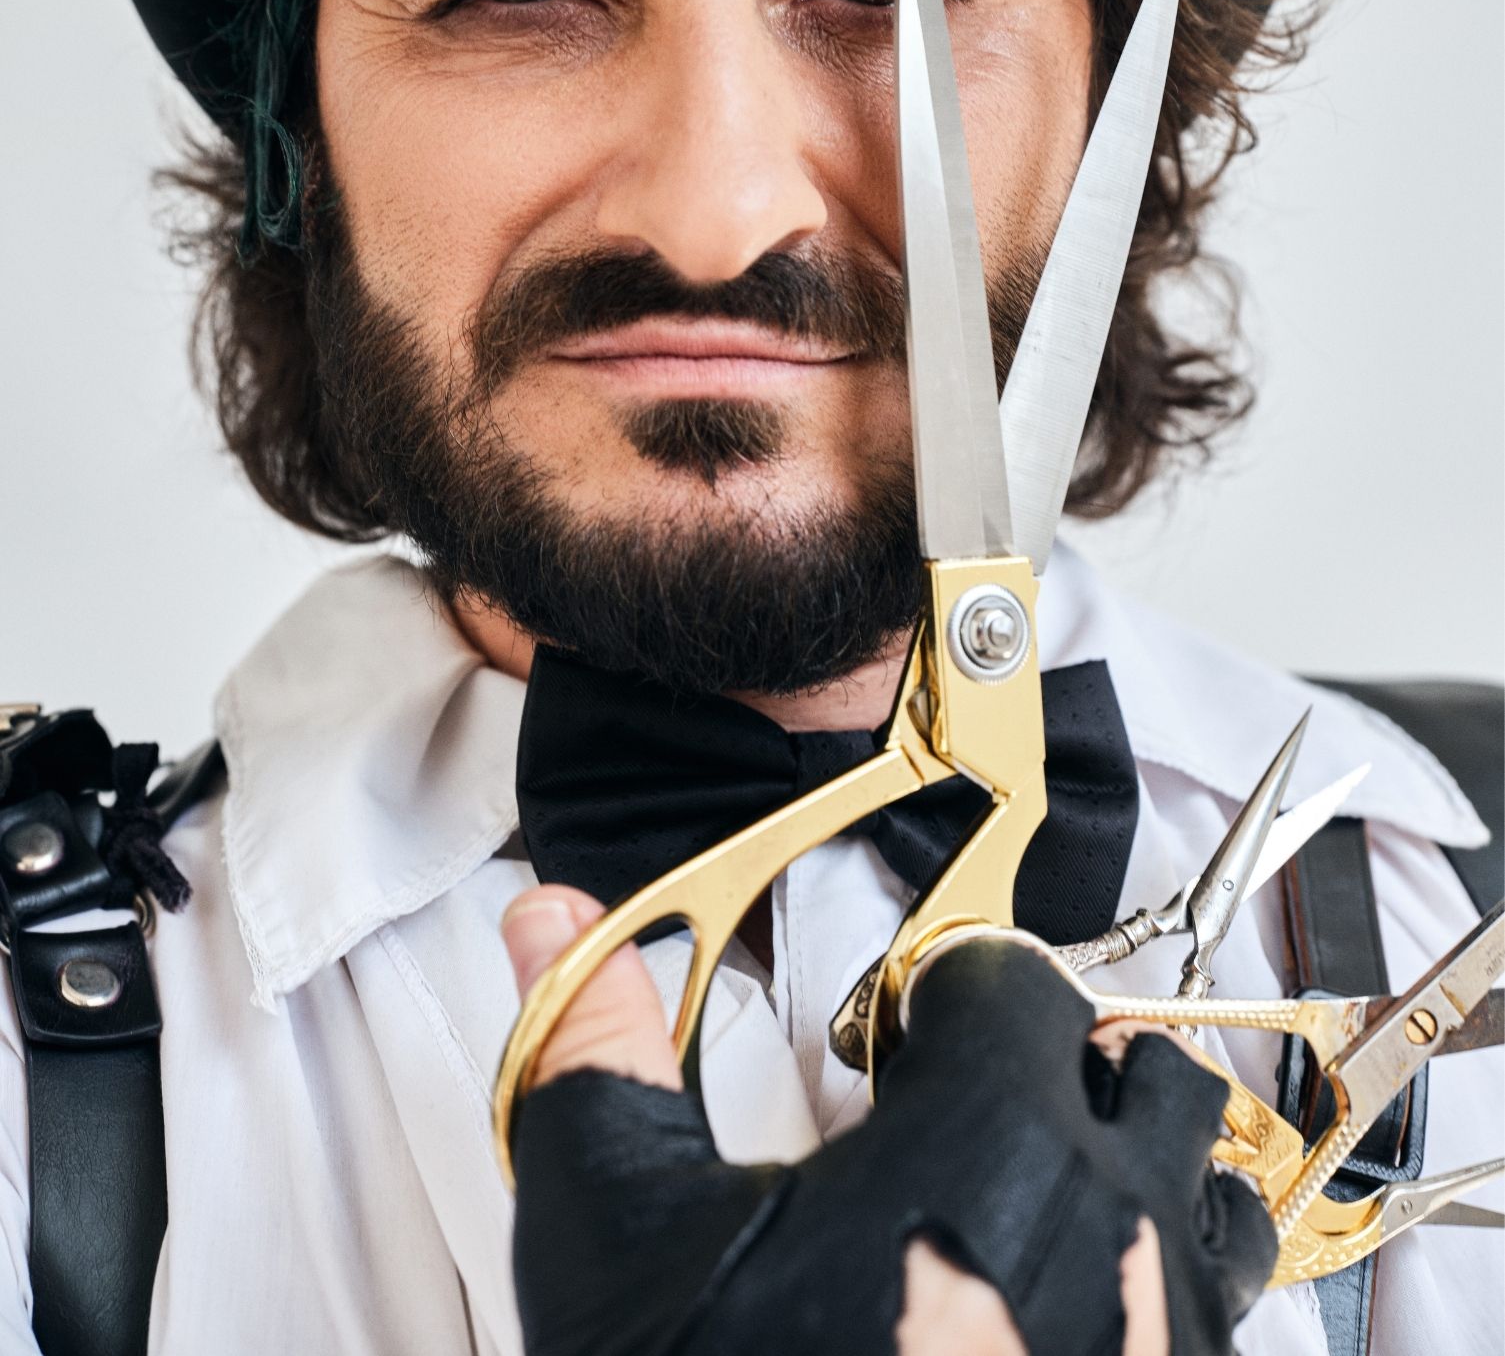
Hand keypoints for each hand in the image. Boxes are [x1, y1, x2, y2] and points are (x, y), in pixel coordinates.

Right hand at [502, 887, 1273, 1355]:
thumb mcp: (627, 1237)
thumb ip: (598, 1053)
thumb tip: (554, 923)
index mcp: (990, 1141)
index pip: (1012, 979)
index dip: (938, 991)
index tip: (892, 1035)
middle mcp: (1114, 1227)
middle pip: (1138, 1065)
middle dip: (1053, 1062)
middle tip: (960, 1108)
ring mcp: (1170, 1338)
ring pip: (1211, 1183)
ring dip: (1137, 1164)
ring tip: (1033, 1197)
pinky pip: (1228, 1313)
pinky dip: (1167, 1281)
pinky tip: (1061, 1312)